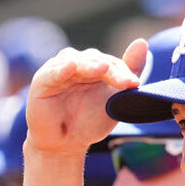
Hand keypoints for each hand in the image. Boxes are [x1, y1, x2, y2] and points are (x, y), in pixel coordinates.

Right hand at [25, 40, 147, 154]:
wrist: (65, 144)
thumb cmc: (89, 120)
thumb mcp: (114, 99)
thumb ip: (129, 72)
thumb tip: (142, 42)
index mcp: (94, 66)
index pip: (111, 63)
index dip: (123, 72)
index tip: (135, 84)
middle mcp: (76, 63)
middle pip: (95, 60)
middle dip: (111, 71)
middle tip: (125, 82)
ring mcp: (59, 70)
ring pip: (76, 61)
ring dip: (90, 65)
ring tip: (103, 69)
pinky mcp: (42, 81)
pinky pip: (52, 73)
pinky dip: (61, 69)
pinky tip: (70, 68)